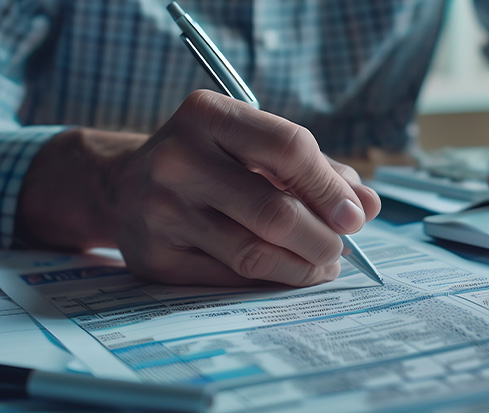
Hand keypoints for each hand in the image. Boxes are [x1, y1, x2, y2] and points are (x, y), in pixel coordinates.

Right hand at [100, 90, 378, 285]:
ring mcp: (160, 211)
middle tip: (342, 248)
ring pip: (254, 253)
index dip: (331, 188)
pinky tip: (288, 273)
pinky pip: (229, 279)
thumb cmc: (209, 160)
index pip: (289, 149)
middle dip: (323, 238)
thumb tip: (368, 207)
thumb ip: (315, 170)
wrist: (120, 185)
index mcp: (207, 116)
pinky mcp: (154, 258)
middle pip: (275, 212)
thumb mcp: (254, 146)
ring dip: (303, 266)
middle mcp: (177, 160)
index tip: (356, 216)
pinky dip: (270, 281)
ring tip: (324, 264)